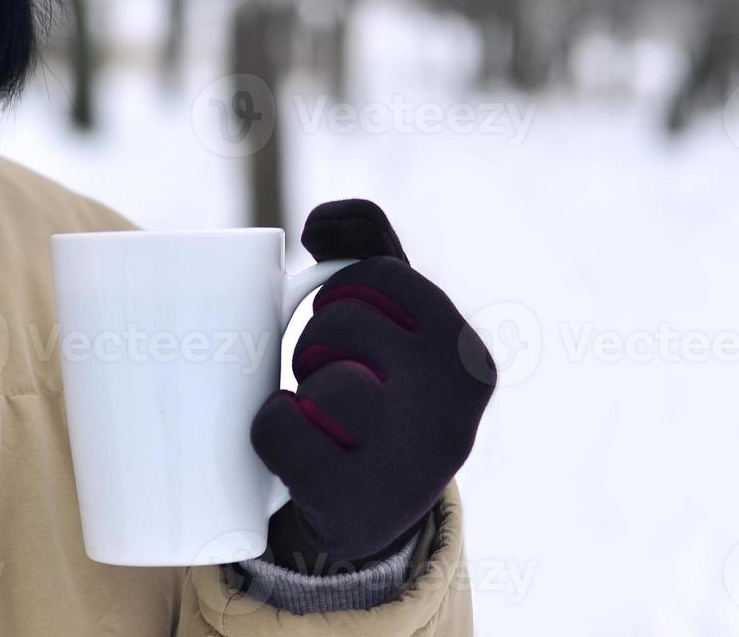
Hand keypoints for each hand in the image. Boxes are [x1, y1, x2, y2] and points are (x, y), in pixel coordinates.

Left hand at [249, 199, 495, 572]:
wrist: (365, 516)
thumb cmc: (376, 393)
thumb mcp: (393, 322)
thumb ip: (369, 248)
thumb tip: (318, 223)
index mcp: (469, 358)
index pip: (378, 273)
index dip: (345, 293)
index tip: (354, 332)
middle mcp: (455, 411)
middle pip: (342, 318)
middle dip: (319, 340)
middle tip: (333, 379)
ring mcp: (409, 461)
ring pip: (317, 375)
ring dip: (301, 389)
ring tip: (322, 418)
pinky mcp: (352, 502)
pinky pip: (279, 426)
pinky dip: (270, 429)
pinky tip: (296, 450)